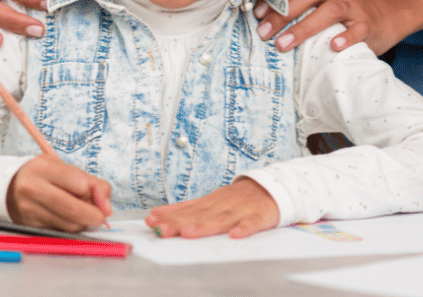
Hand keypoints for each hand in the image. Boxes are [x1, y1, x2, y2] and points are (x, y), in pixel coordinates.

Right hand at [6, 154, 112, 231]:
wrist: (11, 186)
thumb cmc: (44, 175)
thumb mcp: (65, 168)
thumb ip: (92, 183)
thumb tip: (107, 208)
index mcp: (43, 168)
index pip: (79, 183)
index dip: (93, 192)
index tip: (96, 196)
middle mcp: (33, 188)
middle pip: (73, 209)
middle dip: (94, 216)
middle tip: (100, 217)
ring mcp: (29, 209)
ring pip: (69, 225)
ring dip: (82, 222)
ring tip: (79, 212)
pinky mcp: (30, 225)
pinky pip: (60, 232)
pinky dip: (69, 227)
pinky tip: (65, 218)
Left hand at [145, 178, 278, 238]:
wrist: (272, 188)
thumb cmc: (236, 199)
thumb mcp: (210, 200)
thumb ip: (187, 209)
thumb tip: (158, 213)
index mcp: (210, 201)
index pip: (187, 210)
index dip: (169, 216)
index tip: (151, 221)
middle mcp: (222, 204)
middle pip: (199, 215)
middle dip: (179, 223)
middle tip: (162, 230)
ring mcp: (240, 209)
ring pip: (221, 219)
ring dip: (204, 226)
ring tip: (188, 232)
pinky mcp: (260, 215)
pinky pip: (252, 223)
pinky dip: (244, 228)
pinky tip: (235, 235)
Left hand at [254, 0, 393, 54]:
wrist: (380, 14)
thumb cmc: (336, 6)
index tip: (257, 14)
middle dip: (283, 12)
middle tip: (264, 33)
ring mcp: (353, 5)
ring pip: (330, 10)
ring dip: (304, 27)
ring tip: (283, 44)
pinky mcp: (367, 24)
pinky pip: (358, 29)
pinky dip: (346, 37)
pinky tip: (333, 46)